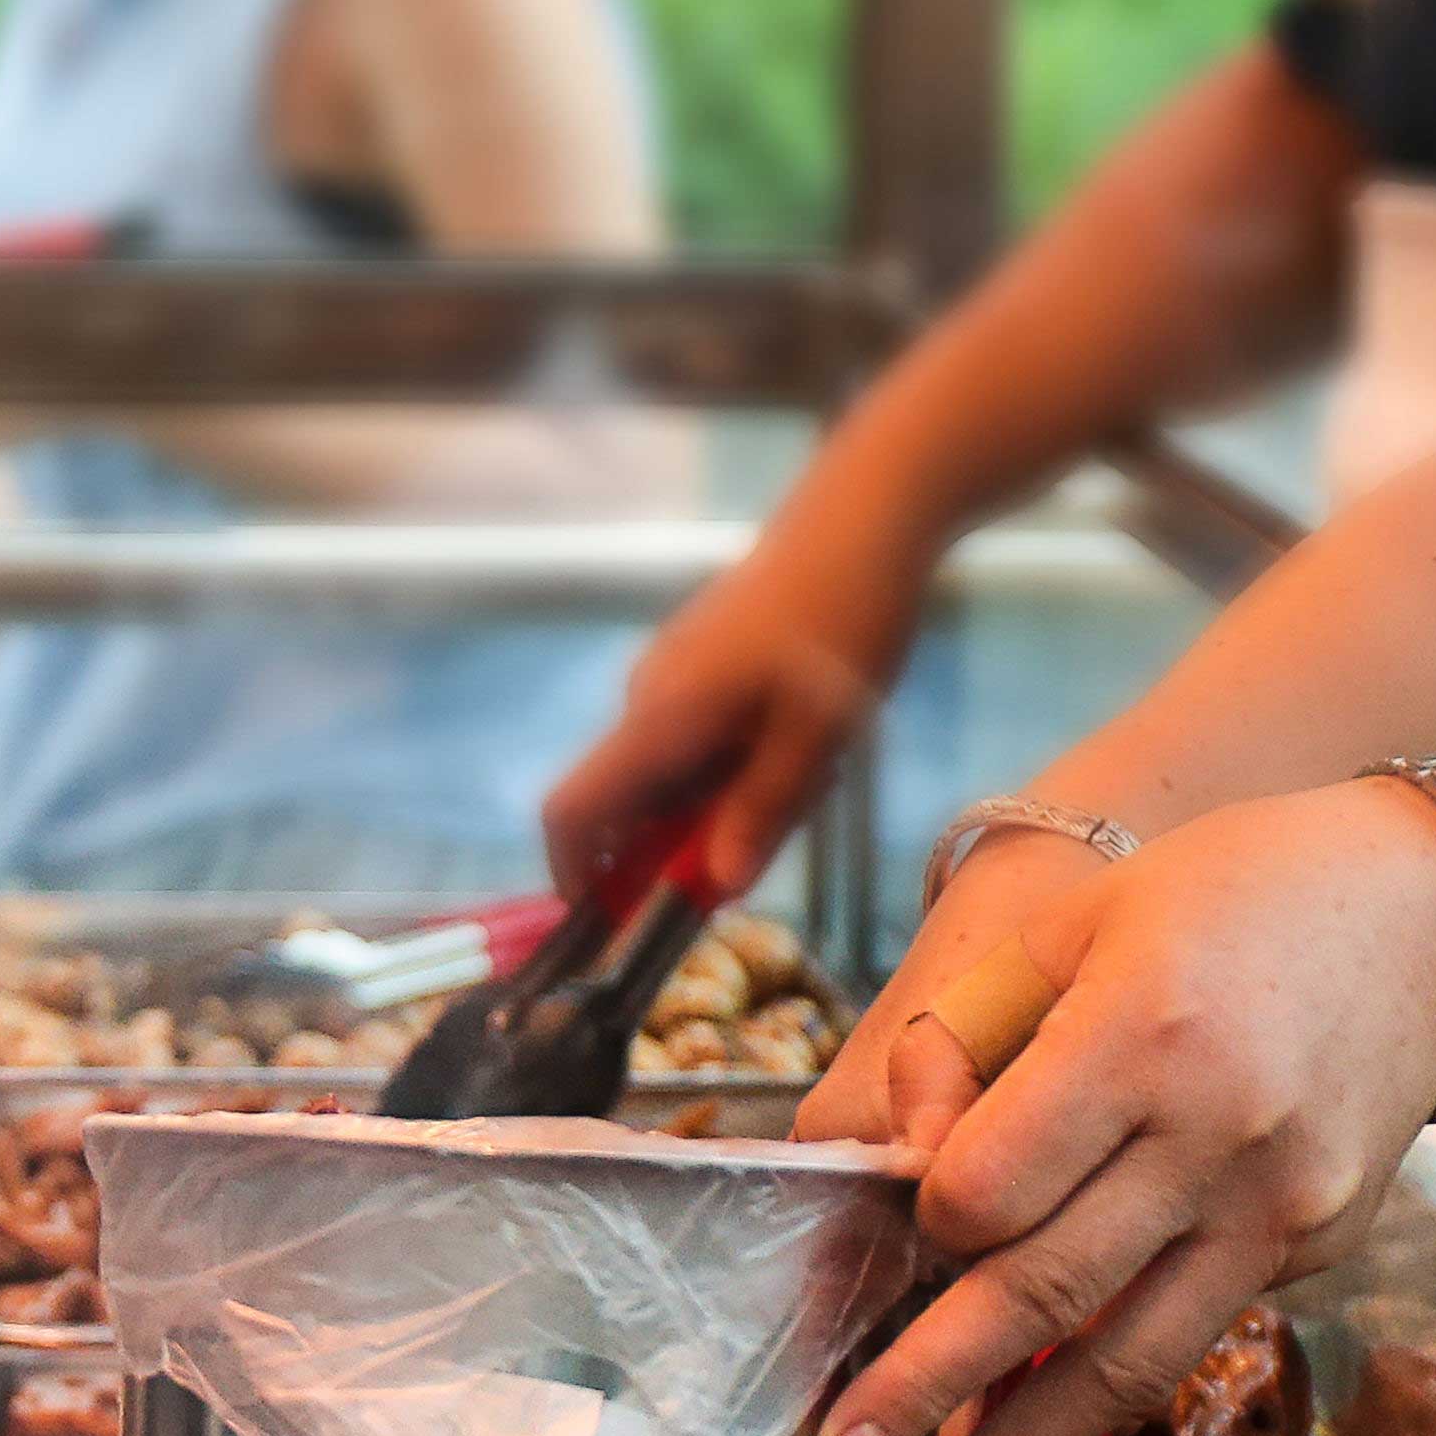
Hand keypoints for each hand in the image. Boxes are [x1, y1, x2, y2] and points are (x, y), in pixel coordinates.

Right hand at [543, 537, 903, 903]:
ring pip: (674, 771)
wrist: (863, 515)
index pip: (571, 812)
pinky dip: (735, 759)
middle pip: (631, 803)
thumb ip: (761, 813)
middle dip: (688, 841)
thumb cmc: (844, 620)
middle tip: (782, 824)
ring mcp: (669, 673)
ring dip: (726, 797)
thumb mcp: (818, 734)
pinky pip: (696, 735)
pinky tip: (805, 732)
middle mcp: (646, 698)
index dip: (576, 875)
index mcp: (660, 719)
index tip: (615, 920)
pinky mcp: (697, 658)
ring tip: (813, 766)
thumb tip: (714, 888)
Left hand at [800, 779, 1435, 1435]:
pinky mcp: (1315, 1249)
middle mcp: (1219, 1136)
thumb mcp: (1075, 922)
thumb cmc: (1230, 898)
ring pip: (1126, 1360)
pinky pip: (1188, 1331)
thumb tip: (892, 1166)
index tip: (892, 1238)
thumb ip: (962, 1038)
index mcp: (1143, 1034)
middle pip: (1041, 1293)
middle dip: (925, 1393)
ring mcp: (1279, 1207)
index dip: (923, 1225)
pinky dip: (1104, 1391)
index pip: (989, 1187)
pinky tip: (1033, 1435)